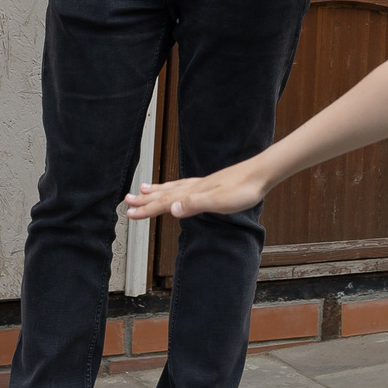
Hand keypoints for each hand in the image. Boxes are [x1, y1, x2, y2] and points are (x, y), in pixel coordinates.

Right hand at [125, 161, 270, 221]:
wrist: (260, 174)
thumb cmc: (244, 189)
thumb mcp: (221, 201)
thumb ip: (196, 204)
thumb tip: (172, 209)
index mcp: (194, 193)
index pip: (164, 202)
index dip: (146, 209)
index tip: (130, 213)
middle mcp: (194, 187)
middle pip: (164, 194)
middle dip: (145, 200)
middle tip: (127, 201)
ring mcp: (201, 184)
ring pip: (172, 188)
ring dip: (156, 191)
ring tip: (142, 189)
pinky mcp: (209, 184)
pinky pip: (183, 185)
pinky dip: (172, 187)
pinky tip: (175, 189)